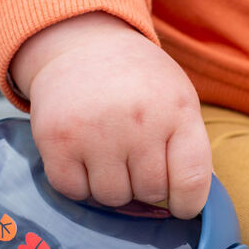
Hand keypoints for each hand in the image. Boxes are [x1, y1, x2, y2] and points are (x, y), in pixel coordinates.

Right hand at [11, 12, 212, 217]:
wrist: (82, 44)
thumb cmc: (137, 82)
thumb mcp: (177, 99)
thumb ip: (188, 149)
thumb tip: (188, 204)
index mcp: (177, 110)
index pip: (190, 182)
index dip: (187, 204)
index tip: (180, 205)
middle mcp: (138, 121)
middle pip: (149, 193)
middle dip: (144, 185)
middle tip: (134, 158)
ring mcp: (95, 131)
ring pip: (112, 197)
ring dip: (111, 186)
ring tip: (109, 155)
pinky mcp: (57, 140)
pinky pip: (74, 191)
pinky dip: (79, 183)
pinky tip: (83, 158)